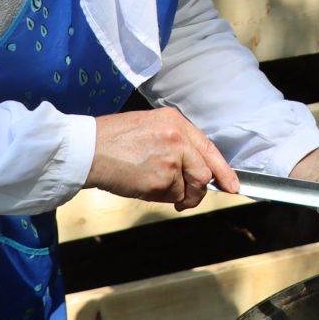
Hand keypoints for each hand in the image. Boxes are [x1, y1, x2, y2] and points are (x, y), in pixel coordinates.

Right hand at [88, 109, 237, 210]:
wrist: (85, 150)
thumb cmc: (111, 140)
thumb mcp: (148, 127)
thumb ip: (174, 142)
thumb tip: (193, 166)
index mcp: (175, 121)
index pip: (209, 148)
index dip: (223, 170)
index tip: (232, 185)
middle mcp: (178, 138)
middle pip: (204, 173)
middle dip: (197, 191)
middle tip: (186, 198)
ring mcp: (170, 159)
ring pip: (187, 188)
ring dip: (174, 194)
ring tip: (150, 184)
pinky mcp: (160, 180)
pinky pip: (170, 197)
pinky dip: (160, 197)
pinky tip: (141, 185)